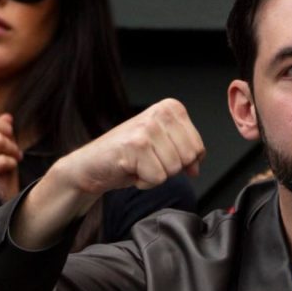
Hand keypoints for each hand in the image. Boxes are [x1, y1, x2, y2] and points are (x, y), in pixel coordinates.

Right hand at [54, 98, 204, 194]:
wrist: (92, 165)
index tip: (159, 154)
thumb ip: (186, 154)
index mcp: (171, 108)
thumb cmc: (128, 156)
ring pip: (174, 169)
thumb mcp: (164, 148)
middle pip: (188, 158)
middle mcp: (160, 113)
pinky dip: (145, 182)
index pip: (198, 148)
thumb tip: (195, 169)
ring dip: (156, 175)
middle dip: (169, 168)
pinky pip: (158, 178)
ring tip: (138, 164)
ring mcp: (147, 128)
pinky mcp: (136, 145)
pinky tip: (130, 169)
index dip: (181, 161)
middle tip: (147, 160)